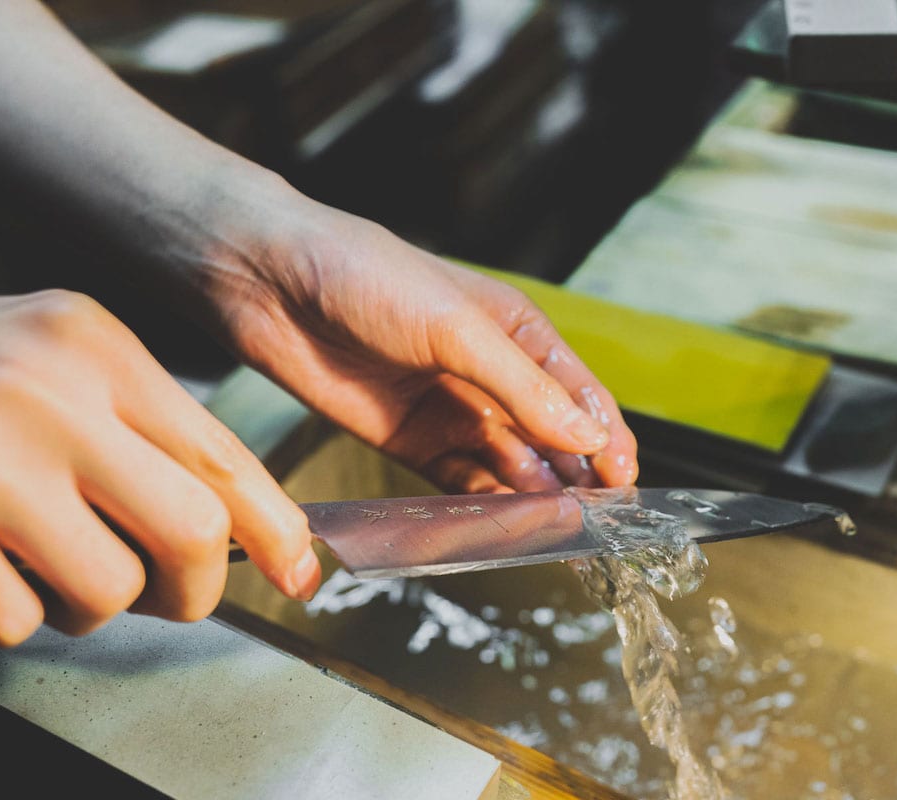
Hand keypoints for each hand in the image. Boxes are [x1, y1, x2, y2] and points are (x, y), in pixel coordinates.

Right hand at [0, 291, 319, 646]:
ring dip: (90, 604)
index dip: (276, 526)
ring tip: (46, 564)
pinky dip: (7, 613)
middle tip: (169, 590)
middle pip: (191, 529)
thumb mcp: (50, 359)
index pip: (220, 453)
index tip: (297, 567)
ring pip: (110, 589)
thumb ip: (136, 423)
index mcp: (92, 344)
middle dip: (194, 587)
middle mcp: (47, 390)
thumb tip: (228, 518)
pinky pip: (15, 618)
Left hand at [188, 177, 638, 494]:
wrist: (270, 285)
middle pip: (550, 438)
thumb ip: (522, 386)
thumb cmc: (366, 276)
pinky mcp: (409, 443)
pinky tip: (504, 527)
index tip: (625, 482)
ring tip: (557, 533)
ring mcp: (451, 412)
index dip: (607, 438)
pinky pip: (458, 485)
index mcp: (515, 332)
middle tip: (596, 524)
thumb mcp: (456, 326)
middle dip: (576, 479)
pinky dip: (484, 507)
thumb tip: (588, 438)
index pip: (579, 394)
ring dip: (534, 499)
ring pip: (509, 467)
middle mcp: (491, 376)